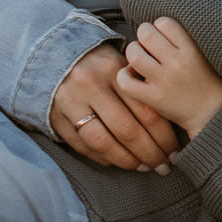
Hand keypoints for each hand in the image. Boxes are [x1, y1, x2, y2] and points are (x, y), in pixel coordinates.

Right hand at [52, 45, 179, 171]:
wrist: (47, 53)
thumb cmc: (96, 62)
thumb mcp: (118, 64)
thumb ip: (138, 86)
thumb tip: (169, 122)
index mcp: (113, 70)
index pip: (146, 110)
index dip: (164, 137)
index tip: (174, 151)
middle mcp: (91, 86)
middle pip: (127, 130)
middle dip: (150, 154)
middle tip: (163, 166)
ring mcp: (70, 103)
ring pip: (104, 142)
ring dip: (127, 160)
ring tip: (143, 168)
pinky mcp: (55, 117)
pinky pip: (82, 146)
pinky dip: (102, 158)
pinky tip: (117, 162)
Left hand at [117, 17, 221, 137]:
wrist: (213, 114)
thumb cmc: (208, 81)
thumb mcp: (204, 54)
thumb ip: (184, 39)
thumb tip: (156, 27)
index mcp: (191, 49)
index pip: (164, 22)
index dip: (159, 27)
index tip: (163, 37)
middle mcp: (177, 63)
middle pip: (145, 34)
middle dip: (143, 36)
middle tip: (148, 47)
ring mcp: (164, 81)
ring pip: (134, 55)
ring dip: (133, 54)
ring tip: (139, 60)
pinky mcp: (154, 99)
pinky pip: (127, 83)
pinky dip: (123, 77)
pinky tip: (131, 76)